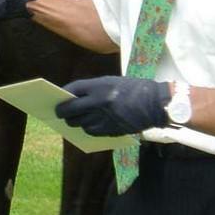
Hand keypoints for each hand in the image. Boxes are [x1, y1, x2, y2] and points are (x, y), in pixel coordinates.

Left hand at [56, 76, 170, 135]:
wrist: (155, 103)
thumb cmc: (135, 89)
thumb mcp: (113, 82)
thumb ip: (95, 90)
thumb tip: (76, 99)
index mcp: (100, 85)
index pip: (73, 89)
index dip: (64, 94)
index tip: (59, 98)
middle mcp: (99, 101)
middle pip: (72, 109)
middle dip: (63, 112)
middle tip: (60, 114)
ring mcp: (104, 117)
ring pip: (81, 123)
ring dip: (77, 122)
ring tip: (75, 120)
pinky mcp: (111, 130)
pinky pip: (93, 132)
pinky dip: (89, 129)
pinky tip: (90, 126)